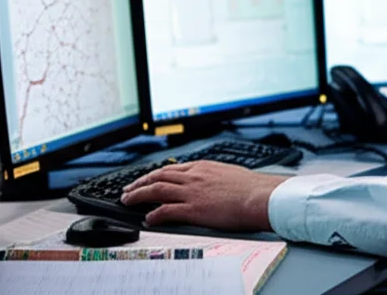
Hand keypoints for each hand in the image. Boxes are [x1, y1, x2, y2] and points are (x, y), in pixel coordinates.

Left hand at [120, 160, 289, 230]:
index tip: (146, 179)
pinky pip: (166, 210)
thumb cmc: (251, 188)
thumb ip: (215, 175)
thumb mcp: (229, 173)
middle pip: (158, 176)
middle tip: (128, 189)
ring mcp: (192, 192)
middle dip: (140, 182)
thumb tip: (214, 181)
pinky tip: (148, 218)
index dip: (154, 174)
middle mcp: (193, 177)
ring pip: (156, 189)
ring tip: (128, 201)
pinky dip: (154, 214)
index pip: (171, 169)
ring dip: (139, 195)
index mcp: (202, 167)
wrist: (258, 197)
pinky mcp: (193, 209)